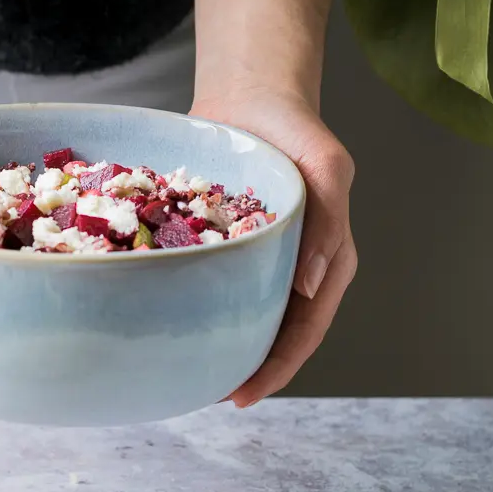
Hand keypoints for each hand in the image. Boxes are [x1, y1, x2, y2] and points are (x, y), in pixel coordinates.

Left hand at [191, 86, 356, 405]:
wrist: (251, 95)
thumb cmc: (297, 128)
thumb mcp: (327, 167)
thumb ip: (327, 223)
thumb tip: (312, 289)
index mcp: (327, 261)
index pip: (307, 330)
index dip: (278, 368)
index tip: (244, 396)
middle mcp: (293, 268)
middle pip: (273, 335)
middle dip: (247, 371)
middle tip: (208, 397)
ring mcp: (257, 259)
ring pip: (240, 315)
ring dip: (220, 346)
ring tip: (186, 375)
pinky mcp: (223, 244)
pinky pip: (208, 282)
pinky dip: (192, 305)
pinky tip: (165, 322)